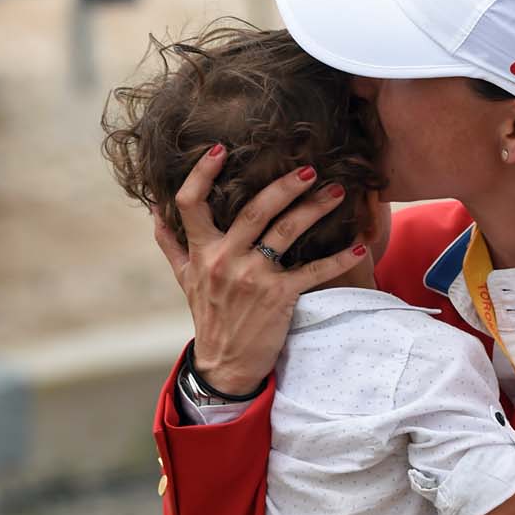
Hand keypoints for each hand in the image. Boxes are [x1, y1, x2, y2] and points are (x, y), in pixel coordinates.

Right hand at [153, 147, 366, 394]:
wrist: (225, 364)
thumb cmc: (209, 317)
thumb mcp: (185, 279)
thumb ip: (171, 242)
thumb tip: (154, 209)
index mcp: (203, 251)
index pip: (191, 203)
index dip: (201, 173)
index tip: (218, 149)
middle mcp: (225, 260)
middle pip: (253, 210)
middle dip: (282, 186)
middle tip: (307, 169)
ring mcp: (252, 278)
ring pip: (286, 232)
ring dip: (314, 210)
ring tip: (336, 192)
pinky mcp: (278, 297)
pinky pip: (312, 272)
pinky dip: (338, 259)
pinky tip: (359, 248)